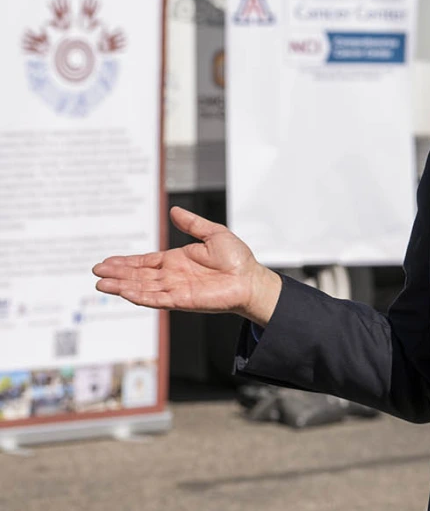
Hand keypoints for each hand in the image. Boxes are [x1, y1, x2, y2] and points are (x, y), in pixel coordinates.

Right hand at [92, 206, 280, 324]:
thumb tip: (174, 210)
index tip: (106, 261)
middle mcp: (173, 276)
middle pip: (138, 275)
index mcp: (177, 261)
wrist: (252, 279)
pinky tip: (125, 293)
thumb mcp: (214, 234)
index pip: (145, 262)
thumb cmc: (238, 259)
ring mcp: (176, 289)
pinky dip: (140, 296)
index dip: (125, 262)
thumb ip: (192, 224)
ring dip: (122, 286)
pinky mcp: (183, 300)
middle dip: (117, 274)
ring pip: (143, 288)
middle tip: (96, 272)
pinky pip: (157, 298)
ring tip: (101, 284)